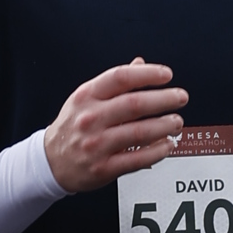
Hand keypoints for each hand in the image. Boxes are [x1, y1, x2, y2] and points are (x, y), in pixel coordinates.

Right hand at [44, 57, 186, 192]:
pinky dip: (156, 152)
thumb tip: (141, 65)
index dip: (147, 74)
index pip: (121, 78)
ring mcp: (97, 144)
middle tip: (181, 97)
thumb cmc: (72, 127)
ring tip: (177, 122)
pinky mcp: (104, 168)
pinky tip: (167, 145)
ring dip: (164, 126)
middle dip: (163, 99)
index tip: (167, 75)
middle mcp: (91, 118)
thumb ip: (114, 83)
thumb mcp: (86, 98)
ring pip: (138, 132)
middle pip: (134, 104)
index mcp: (86, 96)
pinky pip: (136, 159)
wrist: (51, 162)